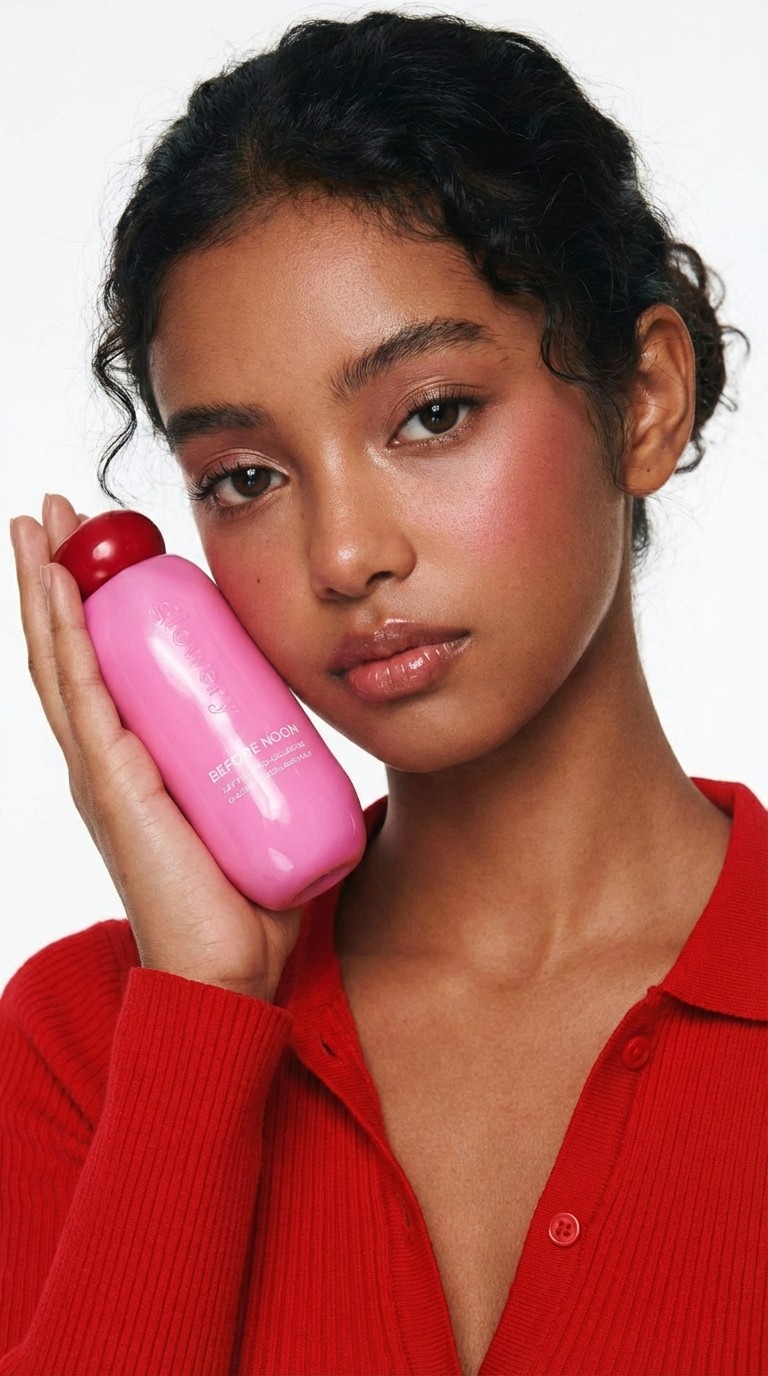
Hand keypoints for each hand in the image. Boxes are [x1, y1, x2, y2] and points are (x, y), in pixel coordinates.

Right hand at [10, 493, 303, 1001]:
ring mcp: (101, 768)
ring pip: (62, 658)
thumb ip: (274, 768)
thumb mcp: (260, 805)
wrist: (233, 972)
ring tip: (35, 524)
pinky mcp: (110, 782)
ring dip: (46, 586)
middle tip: (58, 511)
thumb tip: (315, 733)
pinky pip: (81, 693)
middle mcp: (108, 756)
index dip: (100, 599)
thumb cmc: (247, 899)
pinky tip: (53, 587)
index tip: (106, 542)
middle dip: (62, 574)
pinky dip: (63, 635)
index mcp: (139, 759)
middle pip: (73, 646)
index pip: (110, 662)